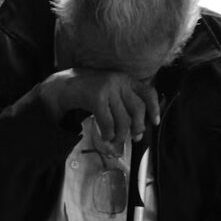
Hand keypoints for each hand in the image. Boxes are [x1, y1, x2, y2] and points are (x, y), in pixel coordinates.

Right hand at [38, 69, 160, 154]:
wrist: (64, 84)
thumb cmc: (90, 91)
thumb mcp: (111, 91)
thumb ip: (124, 102)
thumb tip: (138, 128)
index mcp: (126, 79)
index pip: (148, 92)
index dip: (154, 108)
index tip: (155, 122)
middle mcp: (119, 81)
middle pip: (137, 109)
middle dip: (138, 127)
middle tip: (134, 138)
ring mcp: (108, 88)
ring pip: (123, 119)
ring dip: (120, 135)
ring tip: (115, 141)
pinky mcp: (97, 97)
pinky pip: (108, 122)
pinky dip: (108, 134)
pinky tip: (105, 137)